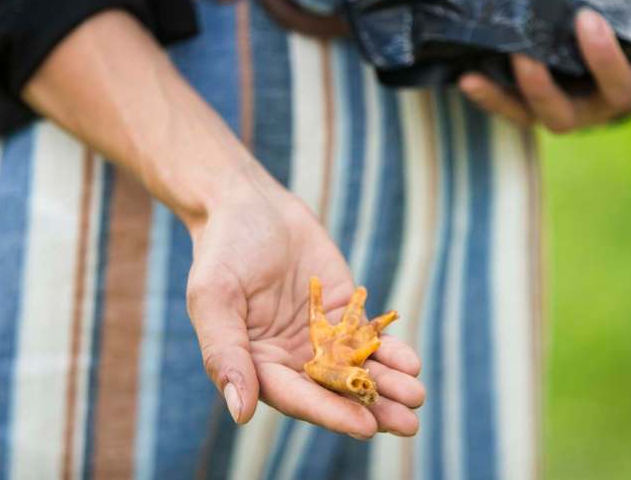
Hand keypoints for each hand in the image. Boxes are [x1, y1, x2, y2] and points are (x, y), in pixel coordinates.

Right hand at [185, 176, 424, 438]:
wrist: (249, 204)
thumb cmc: (222, 252)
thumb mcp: (214, 299)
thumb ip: (225, 354)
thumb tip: (241, 413)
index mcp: (257, 366)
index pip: (299, 398)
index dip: (331, 412)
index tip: (365, 426)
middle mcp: (291, 359)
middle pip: (336, 391)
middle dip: (372, 408)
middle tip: (408, 423)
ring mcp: (320, 336)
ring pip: (358, 369)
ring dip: (389, 385)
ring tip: (416, 396)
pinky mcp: (344, 311)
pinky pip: (369, 337)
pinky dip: (391, 351)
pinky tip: (411, 362)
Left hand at [459, 8, 630, 131]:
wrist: (621, 52)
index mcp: (629, 92)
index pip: (618, 83)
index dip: (602, 57)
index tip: (587, 19)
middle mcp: (592, 110)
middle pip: (566, 115)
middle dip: (543, 86)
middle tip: (525, 50)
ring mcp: (559, 109)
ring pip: (531, 116)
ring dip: (507, 97)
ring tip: (480, 71)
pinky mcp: (531, 104)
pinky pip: (508, 108)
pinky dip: (487, 97)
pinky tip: (465, 78)